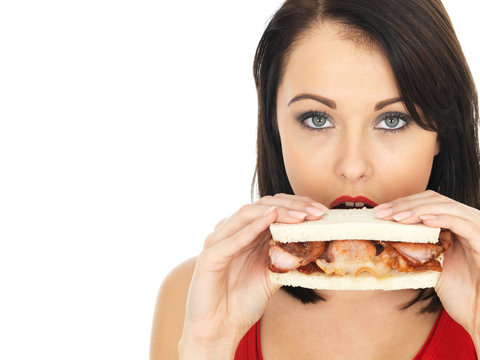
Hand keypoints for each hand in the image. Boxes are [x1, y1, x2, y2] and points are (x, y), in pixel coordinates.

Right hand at [180, 194, 328, 350]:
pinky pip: (231, 240)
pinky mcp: (208, 257)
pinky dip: (251, 228)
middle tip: (317, 212)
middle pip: (262, 206)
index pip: (272, 208)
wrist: (218, 330)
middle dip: (292, 206)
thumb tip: (315, 244)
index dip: (297, 206)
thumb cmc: (243, 303)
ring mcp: (217, 242)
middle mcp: (231, 232)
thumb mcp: (273, 276)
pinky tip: (270, 220)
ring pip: (247, 214)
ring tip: (301, 216)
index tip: (321, 212)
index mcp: (246, 234)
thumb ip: (287, 257)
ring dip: (276, 212)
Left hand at [375, 190, 479, 337]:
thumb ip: (414, 247)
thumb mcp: (430, 264)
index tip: (380, 212)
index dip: (402, 203)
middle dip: (405, 204)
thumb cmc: (458, 291)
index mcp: (455, 224)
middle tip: (382, 213)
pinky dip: (441, 218)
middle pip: (434, 200)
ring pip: (446, 207)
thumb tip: (383, 237)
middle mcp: (467, 221)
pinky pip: (462, 223)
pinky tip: (423, 221)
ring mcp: (477, 228)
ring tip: (396, 217)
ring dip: (418, 210)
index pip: (426, 202)